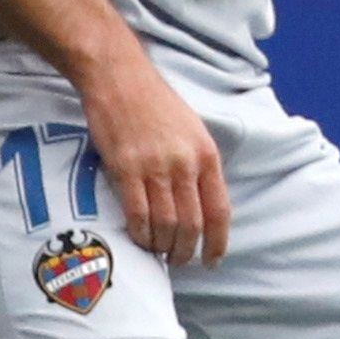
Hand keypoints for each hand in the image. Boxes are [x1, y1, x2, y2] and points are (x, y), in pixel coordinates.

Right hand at [80, 49, 230, 267]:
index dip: (217, 242)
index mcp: (206, 155)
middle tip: (177, 260)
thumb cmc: (155, 103)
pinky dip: (140, 234)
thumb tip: (200, 204)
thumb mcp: (192, 131)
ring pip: (165, 225)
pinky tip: (138, 239)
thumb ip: (198, 165)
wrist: (120, 78)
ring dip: (161, 246)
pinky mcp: (125, 169)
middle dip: (185, 251)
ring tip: (157, 251)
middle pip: (192, 224)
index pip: (219, 210)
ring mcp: (155, 167)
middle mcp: (185, 164)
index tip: (212, 260)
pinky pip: (137, 214)